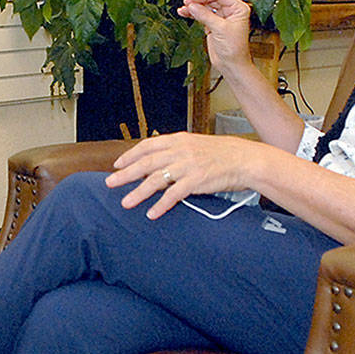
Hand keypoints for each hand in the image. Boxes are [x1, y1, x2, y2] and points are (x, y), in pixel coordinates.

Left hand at [105, 131, 265, 219]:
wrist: (244, 159)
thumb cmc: (221, 153)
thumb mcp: (195, 144)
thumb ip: (176, 150)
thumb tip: (156, 161)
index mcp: (178, 140)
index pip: (148, 145)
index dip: (131, 154)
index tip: (118, 164)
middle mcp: (180, 151)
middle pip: (146, 162)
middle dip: (126, 174)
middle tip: (110, 183)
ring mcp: (187, 166)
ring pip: (156, 179)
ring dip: (139, 192)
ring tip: (126, 203)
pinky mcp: (196, 181)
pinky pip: (174, 194)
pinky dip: (161, 205)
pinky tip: (152, 213)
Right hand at [179, 0, 252, 69]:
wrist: (231, 65)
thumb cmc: (234, 49)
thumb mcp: (220, 29)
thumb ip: (205, 16)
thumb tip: (193, 6)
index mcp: (238, 8)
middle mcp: (230, 11)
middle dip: (198, 1)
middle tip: (187, 3)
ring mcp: (221, 17)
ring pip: (205, 7)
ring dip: (194, 7)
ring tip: (183, 9)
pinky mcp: (213, 24)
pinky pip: (202, 15)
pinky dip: (193, 14)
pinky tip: (185, 13)